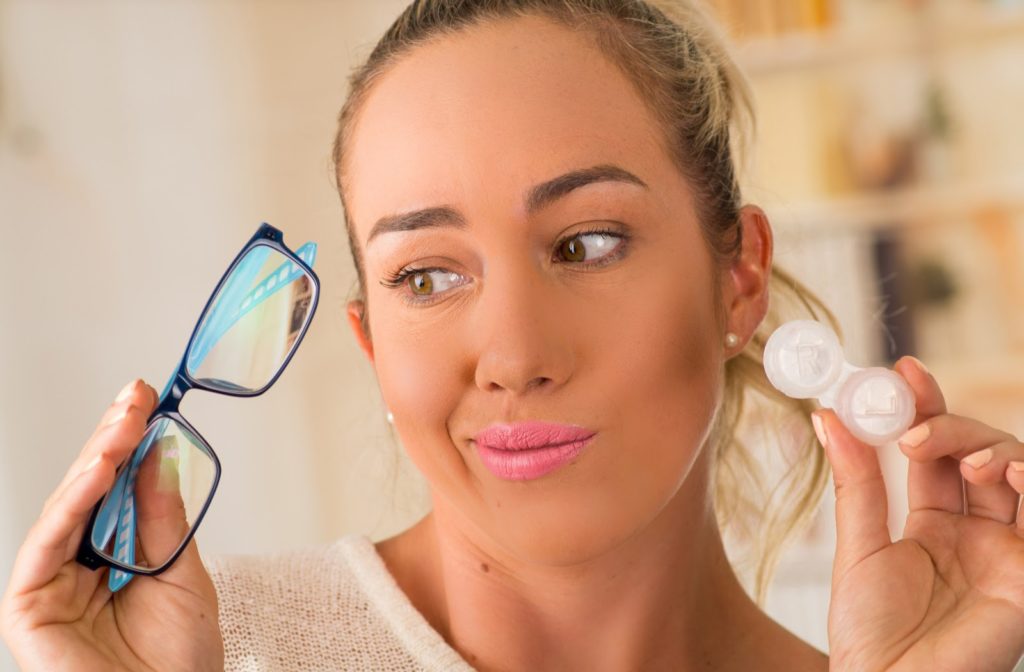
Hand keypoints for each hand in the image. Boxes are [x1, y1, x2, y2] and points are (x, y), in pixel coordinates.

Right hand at [0, 380, 223, 671]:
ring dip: (97, 459)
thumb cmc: (177, 660)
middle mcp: (75, 564)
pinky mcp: (26, 605)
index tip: (149, 399)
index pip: (114, 487)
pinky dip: (74, 502)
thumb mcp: (180, 570)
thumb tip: (158, 451)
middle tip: (138, 397)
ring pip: (66, 506)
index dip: (127, 442)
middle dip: (112, 438)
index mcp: (110, 554)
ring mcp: (48, 583)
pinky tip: (101, 468)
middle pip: (86, 490)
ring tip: (125, 423)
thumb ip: (161, 515)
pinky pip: (47, 542)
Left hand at [818, 356, 1023, 671]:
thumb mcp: (858, 547)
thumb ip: (855, 482)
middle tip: (915, 430)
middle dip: (953, 427)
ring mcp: (1009, 554)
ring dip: (996, 452)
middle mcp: (977, 534)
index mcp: (933, 524)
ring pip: (1020, 477)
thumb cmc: (870, 634)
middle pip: (980, 455)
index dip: (927, 407)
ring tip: (966, 460)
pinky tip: (1009, 475)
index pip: (938, 452)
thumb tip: (829, 416)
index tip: (903, 369)